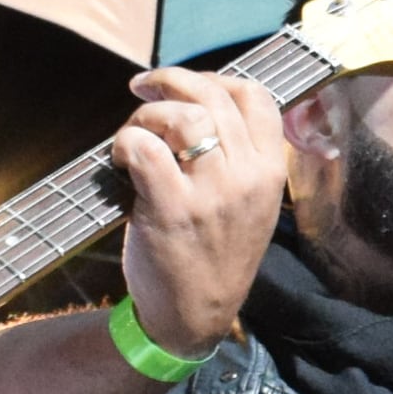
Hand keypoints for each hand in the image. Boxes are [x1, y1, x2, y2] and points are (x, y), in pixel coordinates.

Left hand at [111, 66, 287, 354]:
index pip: (255, 96)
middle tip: (143, 92)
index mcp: (271, 171)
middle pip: (212, 96)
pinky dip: (125, 143)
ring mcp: (212, 193)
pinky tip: (121, 160)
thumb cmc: (215, 255)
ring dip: (147, 115)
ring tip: (133, 135)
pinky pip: (145, 148)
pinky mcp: (172, 209)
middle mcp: (248, 177)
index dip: (214, 78)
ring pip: (181, 117)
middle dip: (169, 83)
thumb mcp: (250, 204)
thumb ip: (238, 157)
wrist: (195, 315)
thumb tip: (197, 104)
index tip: (185, 88)